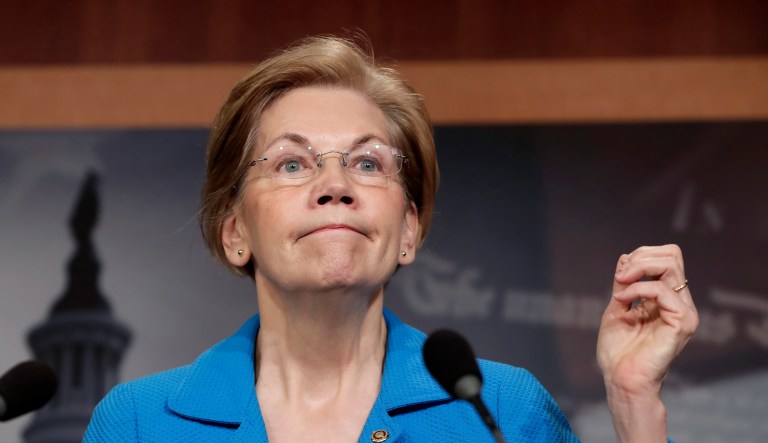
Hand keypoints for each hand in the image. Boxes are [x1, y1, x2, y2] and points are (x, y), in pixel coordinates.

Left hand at [597, 244, 697, 441]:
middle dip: (641, 257)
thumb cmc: (618, 351)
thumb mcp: (618, 307)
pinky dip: (638, 289)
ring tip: (620, 283)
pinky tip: (624, 300)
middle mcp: (679, 303)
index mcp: (667, 299)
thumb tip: (626, 257)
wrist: (621, 379)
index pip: (667, 258)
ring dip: (638, 268)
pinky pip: (662, 290)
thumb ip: (625, 283)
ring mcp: (684, 312)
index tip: (620, 273)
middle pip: (672, 255)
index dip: (642, 256)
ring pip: (671, 265)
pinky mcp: (681, 323)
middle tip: (621, 275)